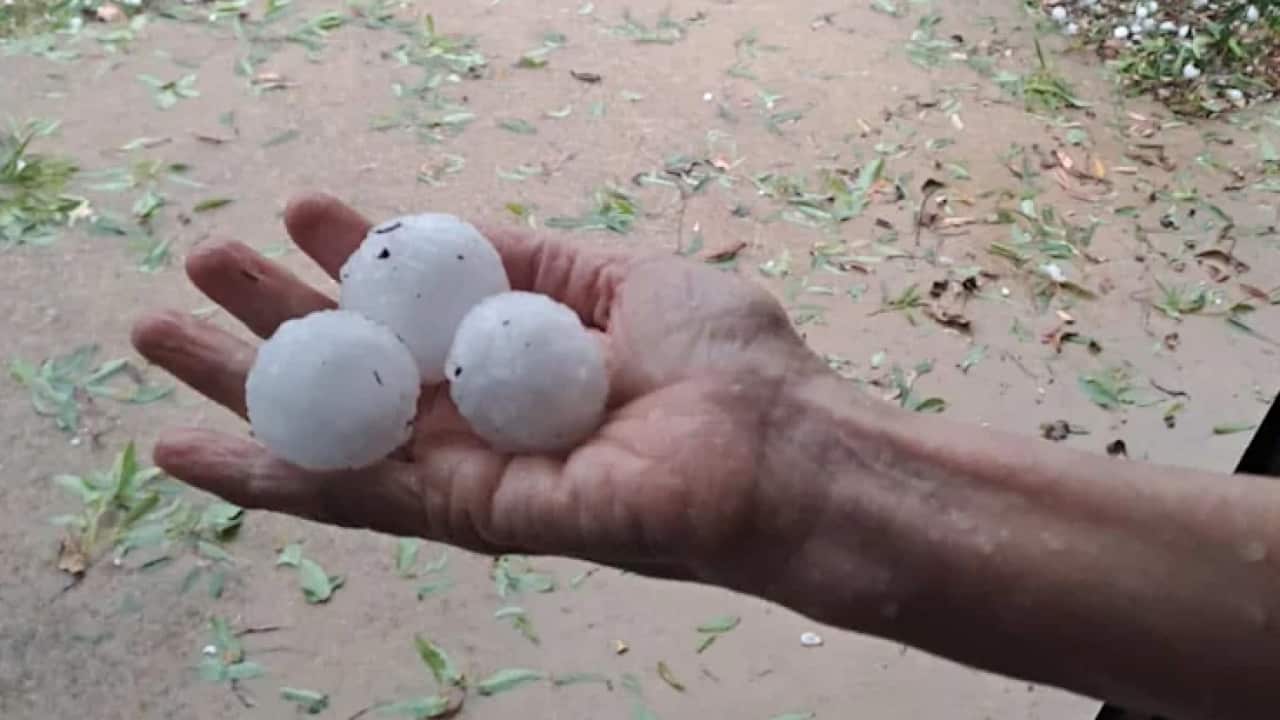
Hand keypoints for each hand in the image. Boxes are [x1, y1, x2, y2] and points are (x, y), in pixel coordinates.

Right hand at [133, 194, 828, 582]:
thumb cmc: (727, 362)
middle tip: (199, 262)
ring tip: (159, 328)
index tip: (304, 207)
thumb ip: (533, 264)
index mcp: (516, 353)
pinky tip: (189, 446)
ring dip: (241, 385)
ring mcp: (470, 469)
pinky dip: (266, 475)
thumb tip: (455, 237)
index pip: (410, 307)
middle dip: (273, 315)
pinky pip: (354, 496)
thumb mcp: (624, 279)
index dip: (354, 257)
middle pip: (356, 367)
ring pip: (332, 429)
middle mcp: (484, 414)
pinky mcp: (469, 516)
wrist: (780, 451)